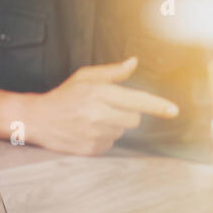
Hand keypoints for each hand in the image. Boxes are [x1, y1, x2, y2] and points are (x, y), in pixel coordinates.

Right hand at [21, 56, 178, 155]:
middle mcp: (99, 114)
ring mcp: (95, 134)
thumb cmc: (64, 96)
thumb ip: (112, 72)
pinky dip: (103, 137)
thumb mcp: (86, 77)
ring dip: (113, 126)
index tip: (174, 110)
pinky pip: (111, 143)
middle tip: (107, 108)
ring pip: (122, 131)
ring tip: (92, 120)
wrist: (38, 120)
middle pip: (135, 119)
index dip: (157, 106)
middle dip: (127, 113)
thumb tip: (134, 63)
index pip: (137, 100)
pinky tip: (87, 131)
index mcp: (100, 93)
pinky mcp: (92, 149)